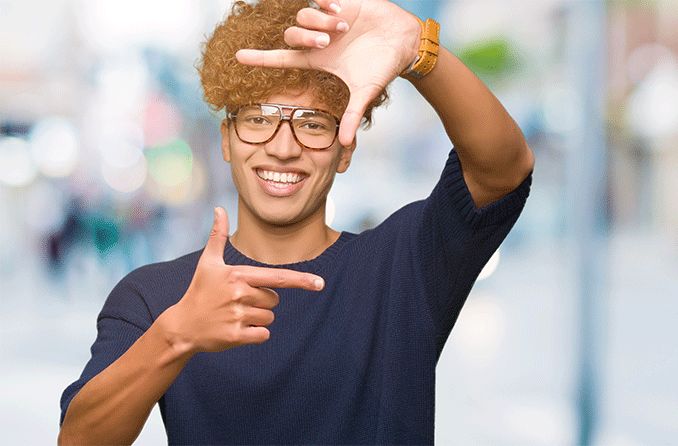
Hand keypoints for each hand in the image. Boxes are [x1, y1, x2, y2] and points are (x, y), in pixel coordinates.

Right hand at [162, 207, 324, 353]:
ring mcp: (237, 316)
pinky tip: (236, 329)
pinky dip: (255, 334)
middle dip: (262, 302)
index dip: (301, 280)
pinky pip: (263, 335)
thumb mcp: (207, 263)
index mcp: (237, 275)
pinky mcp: (235, 336)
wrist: (182, 326)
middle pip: (274, 300)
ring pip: (270, 318)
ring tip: (235, 315)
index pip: (277, 277)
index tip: (320, 283)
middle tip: (238, 301)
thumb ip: (217, 236)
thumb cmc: (199, 291)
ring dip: (258, 318)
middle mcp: (239, 294)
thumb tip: (219, 208)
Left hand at [235, 0, 420, 146]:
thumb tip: (344, 144)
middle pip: (291, 35)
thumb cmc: (382, 67)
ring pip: (302, 14)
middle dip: (306, 37)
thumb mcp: (365, 91)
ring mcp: (326, 20)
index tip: (237, 57)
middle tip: (329, 41)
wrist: (403, 42)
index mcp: (318, 60)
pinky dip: (325, 3)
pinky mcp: (338, 2)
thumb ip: (353, 115)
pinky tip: (341, 11)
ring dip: (319, 21)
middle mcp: (317, 39)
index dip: (260, 58)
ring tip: (342, 26)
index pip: (281, 59)